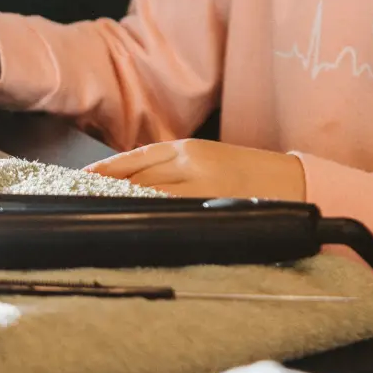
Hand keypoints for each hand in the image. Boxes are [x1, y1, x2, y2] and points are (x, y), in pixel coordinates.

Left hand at [86, 140, 306, 199]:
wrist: (293, 182)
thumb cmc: (249, 176)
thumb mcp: (209, 161)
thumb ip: (173, 170)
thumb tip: (132, 187)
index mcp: (188, 147)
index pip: (134, 158)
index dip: (104, 170)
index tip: (79, 180)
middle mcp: (191, 161)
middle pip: (135, 177)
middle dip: (107, 190)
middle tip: (79, 200)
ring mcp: (200, 184)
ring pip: (149, 194)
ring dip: (122, 204)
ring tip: (97, 213)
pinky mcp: (211, 204)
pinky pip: (171, 212)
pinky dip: (150, 216)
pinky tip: (134, 224)